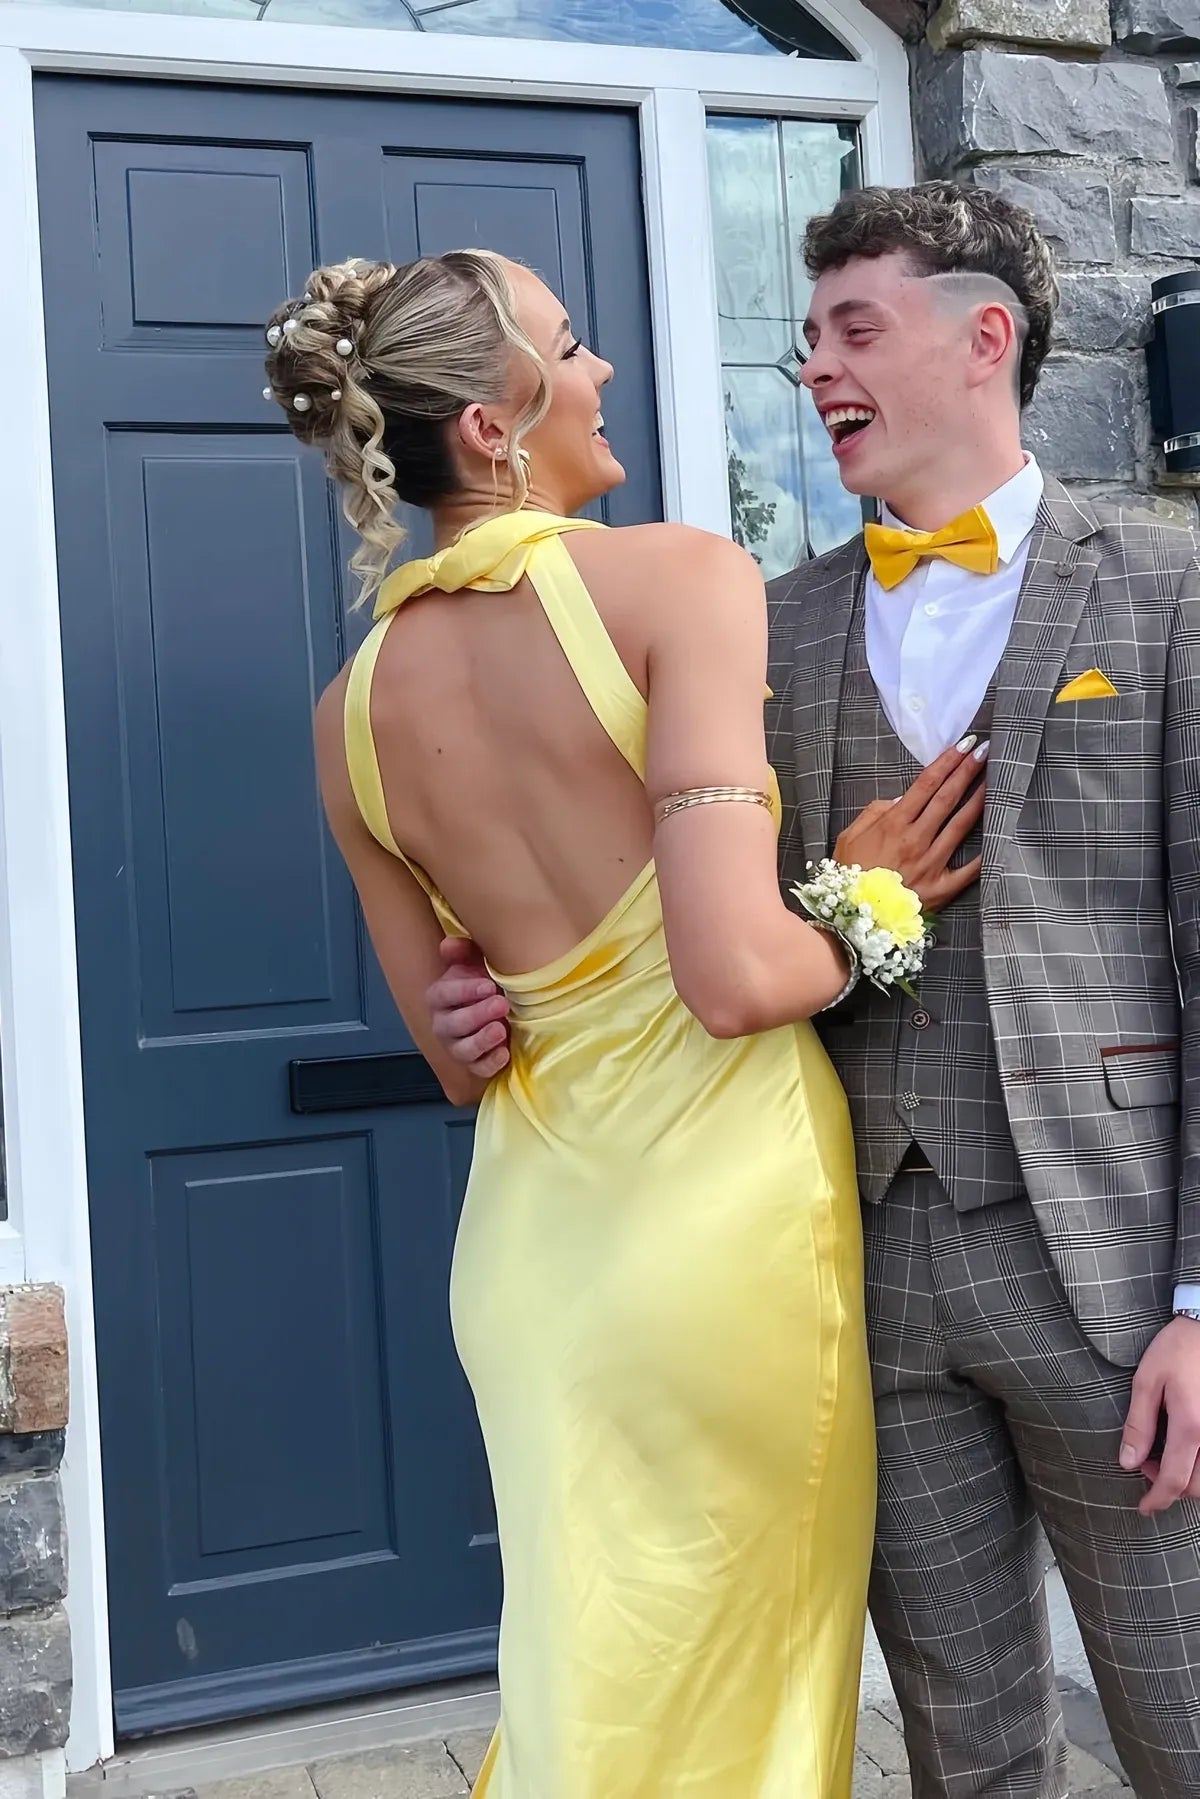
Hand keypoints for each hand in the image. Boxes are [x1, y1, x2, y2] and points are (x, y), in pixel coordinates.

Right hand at [426, 937, 510, 1080]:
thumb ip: (463, 951)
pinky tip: (504, 1052)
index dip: (463, 991)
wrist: (503, 1004)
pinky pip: (479, 1068)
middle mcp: (445, 1024)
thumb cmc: (484, 981)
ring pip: (463, 1050)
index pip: (442, 995)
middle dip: (477, 1015)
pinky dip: (491, 1062)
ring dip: (482, 1040)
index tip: (487, 985)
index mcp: (441, 997)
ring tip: (501, 1029)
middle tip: (501, 1003)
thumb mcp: (475, 960)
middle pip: (452, 1024)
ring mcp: (459, 1046)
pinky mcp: (476, 1064)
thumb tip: (449, 944)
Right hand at [833, 738, 987, 911]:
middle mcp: (916, 839)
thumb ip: (874, 813)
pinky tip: (1001, 834)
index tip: (964, 745)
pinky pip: (970, 869)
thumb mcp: (849, 837)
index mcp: (893, 824)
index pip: (926, 784)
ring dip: (980, 799)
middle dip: (968, 771)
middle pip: (947, 798)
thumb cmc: (848, 876)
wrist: (852, 920)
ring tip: (995, 780)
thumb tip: (902, 798)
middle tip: (986, 751)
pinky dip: (986, 852)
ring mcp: (931, 864)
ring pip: (962, 825)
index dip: (947, 762)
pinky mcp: (942, 889)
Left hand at [1121, 1316, 1199, 1514]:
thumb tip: (1127, 1462)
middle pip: (1198, 1486)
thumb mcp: (1147, 1381)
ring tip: (1163, 1457)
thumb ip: (1138, 1424)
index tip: (1144, 1508)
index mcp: (1192, 1426)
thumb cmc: (1178, 1350)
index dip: (1158, 1499)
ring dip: (1189, 1478)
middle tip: (1145, 1464)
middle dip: (1171, 1487)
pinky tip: (1186, 1449)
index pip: (1175, 1481)